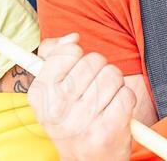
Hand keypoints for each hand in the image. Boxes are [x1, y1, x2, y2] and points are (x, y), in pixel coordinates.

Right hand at [27, 34, 134, 160]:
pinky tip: (115, 112)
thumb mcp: (52, 90)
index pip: (68, 52)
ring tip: (105, 102)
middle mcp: (57, 110)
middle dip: (100, 70)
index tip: (76, 70)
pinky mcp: (107, 130)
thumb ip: (54, 55)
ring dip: (114, 85)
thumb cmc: (72, 118)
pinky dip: (126, 100)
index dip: (78, 56)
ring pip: (112, 75)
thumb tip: (72, 38)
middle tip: (94, 89)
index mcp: (40, 96)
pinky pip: (126, 94)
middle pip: (94, 61)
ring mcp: (82, 121)